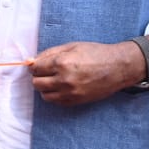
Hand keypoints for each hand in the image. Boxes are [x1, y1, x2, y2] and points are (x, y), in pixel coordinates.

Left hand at [29, 41, 144, 105]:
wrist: (117, 68)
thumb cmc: (95, 53)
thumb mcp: (71, 46)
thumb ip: (49, 53)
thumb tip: (31, 61)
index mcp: (62, 63)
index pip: (35, 69)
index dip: (35, 66)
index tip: (39, 64)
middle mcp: (64, 80)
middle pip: (36, 83)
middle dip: (38, 76)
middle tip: (46, 71)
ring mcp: (70, 93)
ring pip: (44, 95)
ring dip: (45, 87)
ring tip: (54, 79)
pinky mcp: (76, 101)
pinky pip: (56, 102)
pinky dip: (54, 95)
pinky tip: (62, 87)